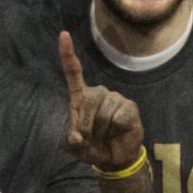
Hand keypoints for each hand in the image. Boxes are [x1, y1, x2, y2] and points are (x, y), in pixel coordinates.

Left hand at [60, 31, 143, 169]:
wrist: (115, 157)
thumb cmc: (92, 147)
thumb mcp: (76, 147)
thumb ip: (72, 142)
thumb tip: (75, 137)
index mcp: (80, 97)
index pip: (73, 72)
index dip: (67, 54)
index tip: (63, 35)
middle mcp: (97, 92)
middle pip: (89, 101)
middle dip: (87, 124)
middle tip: (92, 137)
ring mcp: (115, 97)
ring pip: (104, 111)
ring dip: (102, 129)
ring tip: (105, 135)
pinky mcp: (129, 106)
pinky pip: (119, 116)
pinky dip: (116, 129)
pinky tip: (118, 131)